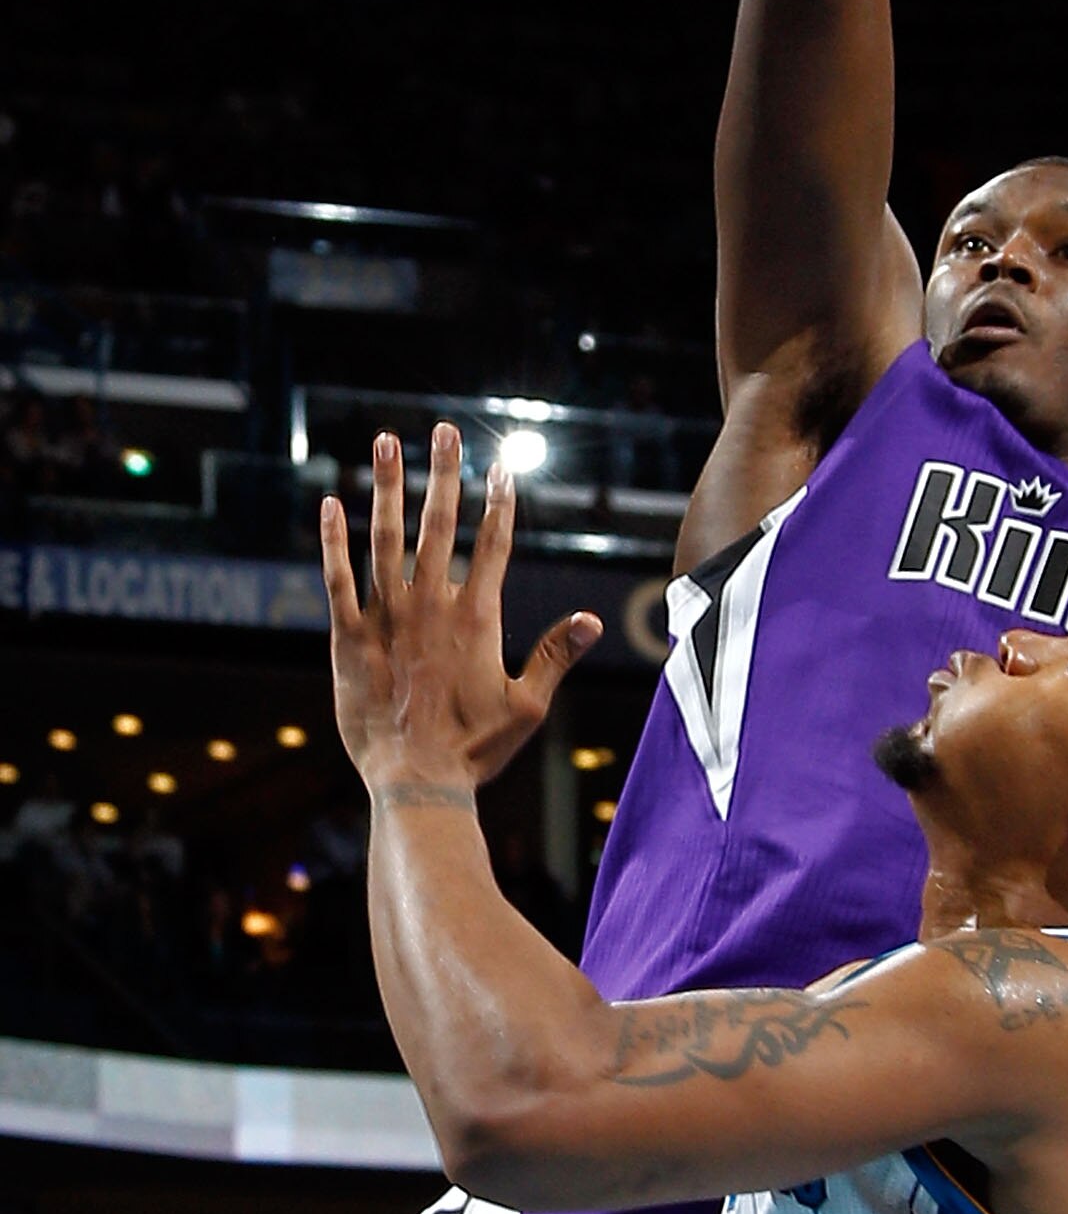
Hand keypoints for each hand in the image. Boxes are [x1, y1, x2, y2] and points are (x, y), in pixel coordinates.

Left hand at [321, 424, 599, 796]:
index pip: (493, 543)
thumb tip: (592, 619)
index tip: (502, 465)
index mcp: (478, 617)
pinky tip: (329, 503)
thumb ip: (554, 656)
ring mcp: (387, 618)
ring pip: (386, 538)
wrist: (415, 783)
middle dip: (444, 472)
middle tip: (444, 430)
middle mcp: (432, 606)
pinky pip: (337, 579)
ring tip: (386, 441)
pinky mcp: (347, 638)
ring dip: (386, 486)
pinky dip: (333, 540)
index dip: (499, 500)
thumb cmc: (475, 750)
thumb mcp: (527, 705)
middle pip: (440, 524)